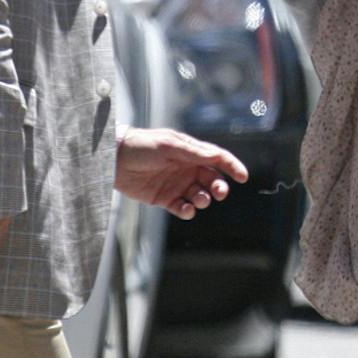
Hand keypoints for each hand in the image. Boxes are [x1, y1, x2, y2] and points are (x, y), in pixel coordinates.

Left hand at [115, 126, 247, 218]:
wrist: (114, 161)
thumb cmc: (142, 146)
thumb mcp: (168, 145)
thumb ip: (192, 152)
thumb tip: (216, 157)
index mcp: (190, 152)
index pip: (217, 159)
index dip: (232, 166)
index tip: (243, 176)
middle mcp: (187, 169)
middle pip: (212, 180)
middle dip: (219, 188)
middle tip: (219, 192)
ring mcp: (177, 184)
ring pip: (200, 196)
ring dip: (204, 200)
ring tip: (197, 200)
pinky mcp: (165, 199)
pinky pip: (183, 208)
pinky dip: (188, 211)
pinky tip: (185, 209)